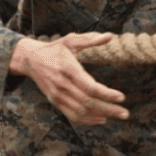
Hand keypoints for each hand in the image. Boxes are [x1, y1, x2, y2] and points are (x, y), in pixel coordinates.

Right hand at [10, 33, 128, 124]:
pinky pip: (72, 115)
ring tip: (117, 115)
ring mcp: (57, 95)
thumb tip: (110, 36)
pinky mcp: (55, 101)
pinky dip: (87, 120)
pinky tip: (101, 119)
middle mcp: (62, 84)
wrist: (30, 60)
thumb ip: (90, 39)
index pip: (90, 87)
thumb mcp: (70, 40)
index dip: (106, 94)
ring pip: (81, 111)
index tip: (122, 97)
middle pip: (88, 102)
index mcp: (68, 69)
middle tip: (125, 113)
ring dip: (101, 115)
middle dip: (109, 109)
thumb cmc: (54, 49)